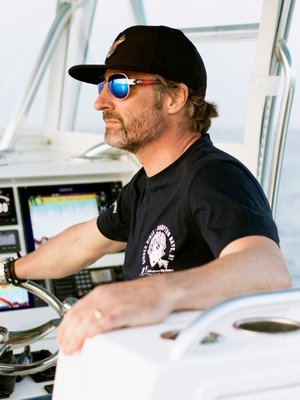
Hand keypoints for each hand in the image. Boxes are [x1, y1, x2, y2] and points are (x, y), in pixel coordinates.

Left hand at [56, 275, 173, 354]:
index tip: (62, 336)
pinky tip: (85, 339)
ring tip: (71, 348)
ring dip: (74, 337)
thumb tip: (92, 323)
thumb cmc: (144, 295)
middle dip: (66, 334)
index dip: (65, 325)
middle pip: (77, 316)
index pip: (74, 309)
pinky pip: (102, 323)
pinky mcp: (123, 313)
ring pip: (86, 321)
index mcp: (100, 292)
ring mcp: (112, 304)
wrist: (163, 289)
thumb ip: (104, 308)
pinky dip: (90, 332)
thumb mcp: (117, 298)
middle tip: (64, 346)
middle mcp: (103, 296)